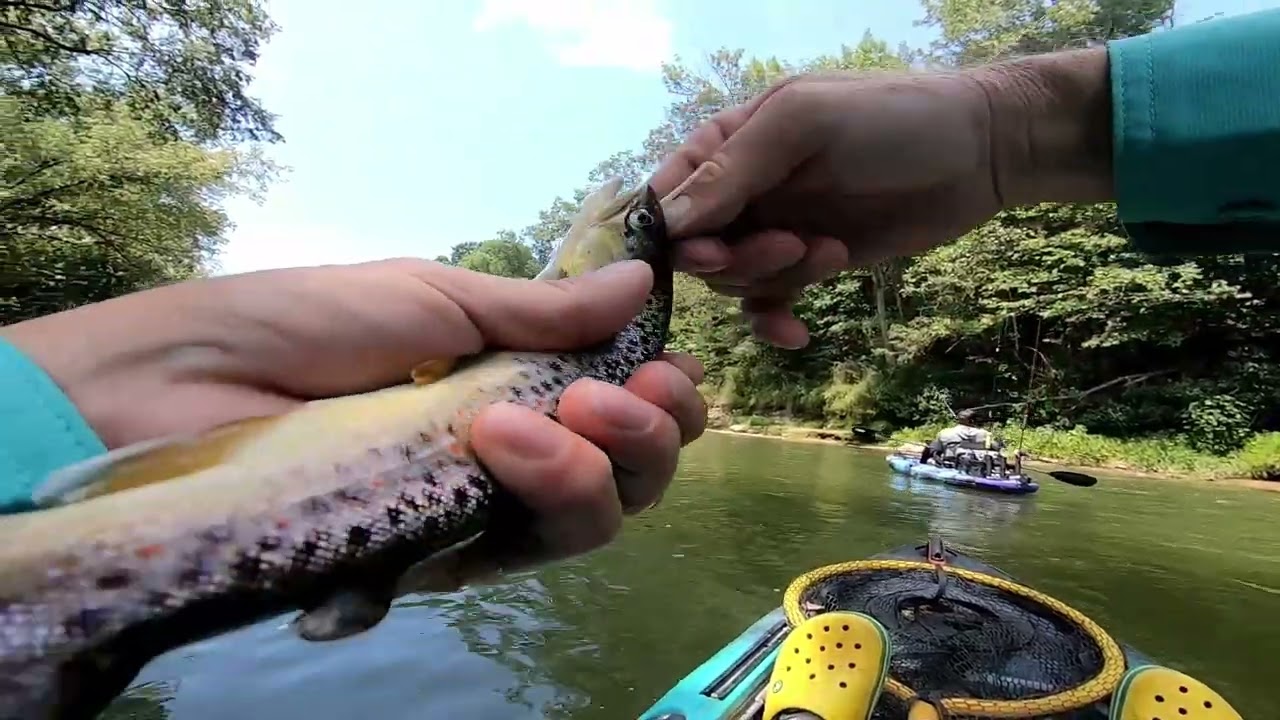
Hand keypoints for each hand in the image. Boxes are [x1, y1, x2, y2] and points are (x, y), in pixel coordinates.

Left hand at [1, 258, 706, 583]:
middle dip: (650, 431)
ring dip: (600, 463)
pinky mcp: (442, 561)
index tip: (663, 361)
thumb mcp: (436, 296)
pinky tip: (505, 444)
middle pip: (630, 471)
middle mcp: (513, 453)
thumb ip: (542, 310)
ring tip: (553, 415)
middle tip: (618, 392)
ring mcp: (481, 512)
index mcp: (514, 383)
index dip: (659, 392)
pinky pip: (527, 551)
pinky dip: (545, 495)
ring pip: (594, 518)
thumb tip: (642, 281)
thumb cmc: (305, 324)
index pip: (619, 404)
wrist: (189, 387)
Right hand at [650, 50, 1111, 348]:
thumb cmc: (890, 121)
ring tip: (831, 252)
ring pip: (732, 280)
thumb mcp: (803, 126)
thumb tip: (666, 228)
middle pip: (694, 249)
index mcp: (725, 140)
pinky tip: (800, 332)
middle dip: (735, 258)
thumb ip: (731, 172)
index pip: (664, 196)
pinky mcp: (805, 264)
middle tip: (788, 245)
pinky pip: (764, 305)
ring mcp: (770, 228)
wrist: (978, 153)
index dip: (671, 235)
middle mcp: (740, 187)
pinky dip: (775, 321)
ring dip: (774, 278)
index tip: (707, 253)